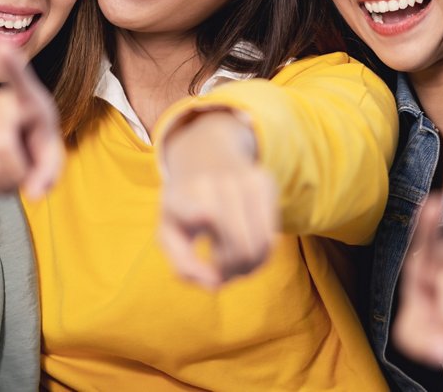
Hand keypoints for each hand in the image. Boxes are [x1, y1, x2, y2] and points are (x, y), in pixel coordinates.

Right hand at [0, 49, 64, 199]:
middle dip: (17, 172)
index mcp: (28, 100)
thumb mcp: (49, 158)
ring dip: (4, 182)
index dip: (10, 65)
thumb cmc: (33, 148)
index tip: (4, 48)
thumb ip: (49, 174)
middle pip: (1, 145)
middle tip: (25, 174)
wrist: (0, 153)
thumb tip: (35, 194)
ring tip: (10, 172)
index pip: (20, 80)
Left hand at [158, 110, 277, 288]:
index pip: (197, 205)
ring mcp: (245, 180)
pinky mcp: (264, 182)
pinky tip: (244, 245)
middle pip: (240, 248)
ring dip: (248, 266)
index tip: (205, 214)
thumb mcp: (170, 233)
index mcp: (183, 196)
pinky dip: (261, 254)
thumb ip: (184, 265)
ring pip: (261, 246)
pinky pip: (272, 238)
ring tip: (231, 261)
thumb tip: (216, 285)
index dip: (200, 211)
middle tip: (220, 270)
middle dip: (231, 271)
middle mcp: (216, 185)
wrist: (204, 157)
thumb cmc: (183, 207)